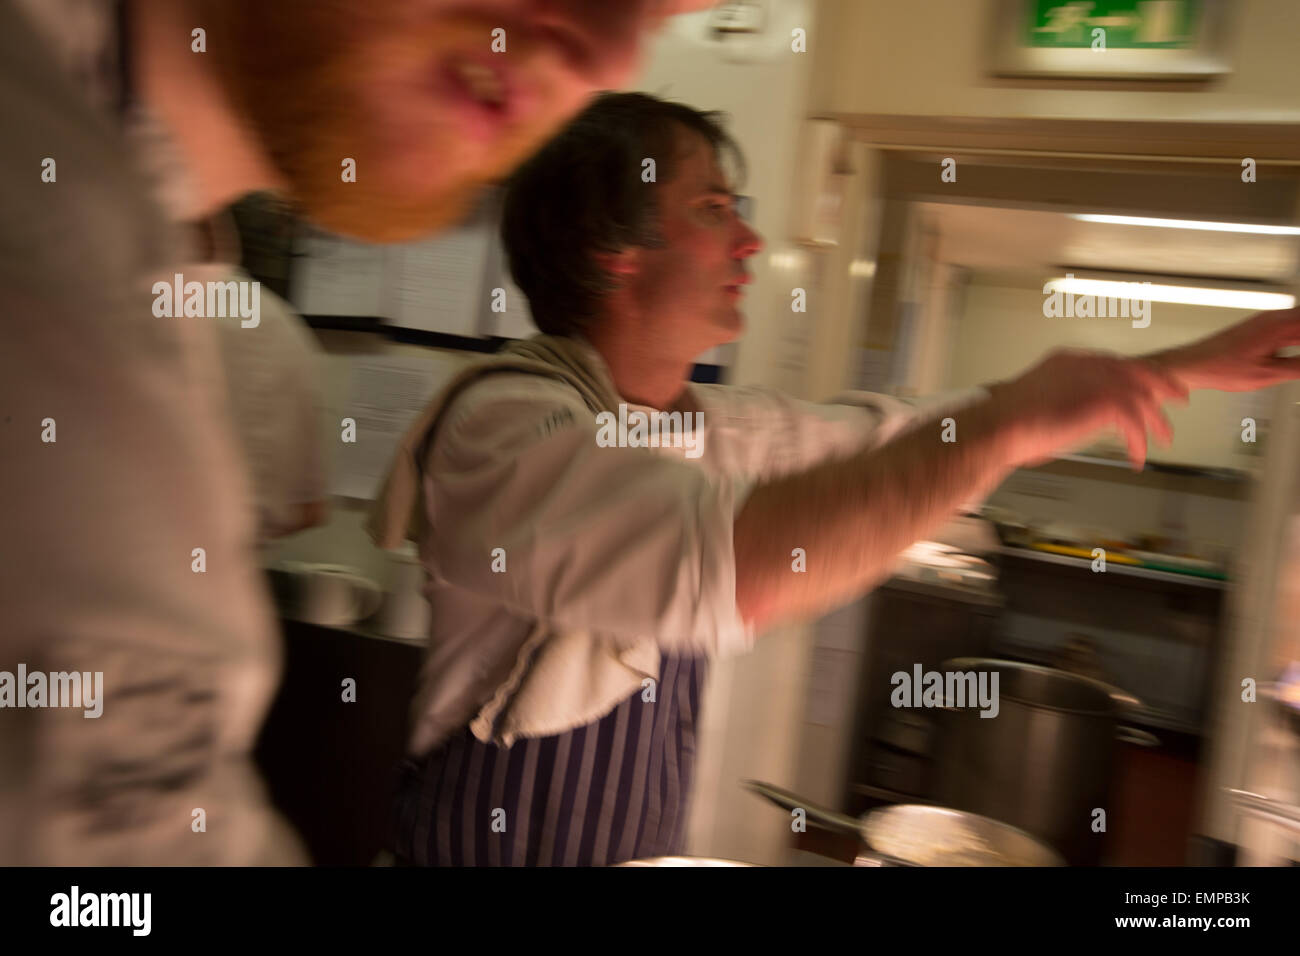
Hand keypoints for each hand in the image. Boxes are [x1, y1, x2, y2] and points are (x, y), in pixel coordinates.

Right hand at [988, 349, 1189, 470]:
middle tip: (1178, 397)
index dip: (1135, 374)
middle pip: (1136, 371)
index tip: (1149, 384)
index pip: (1113, 362)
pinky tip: (1137, 454)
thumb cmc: (1005, 422)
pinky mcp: (1102, 401)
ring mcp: (1095, 380)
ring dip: (1155, 421)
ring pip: (1141, 397)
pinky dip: (1139, 441)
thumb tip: (1075, 417)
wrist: (998, 426)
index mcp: (1067, 360)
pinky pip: (1133, 422)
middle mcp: (1084, 364)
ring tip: (1162, 438)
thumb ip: (1063, 400)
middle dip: (1161, 385)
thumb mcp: (1037, 401)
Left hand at [1146, 307, 1299, 391]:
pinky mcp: (1261, 328)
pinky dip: (1299, 335)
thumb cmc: (1219, 368)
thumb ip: (1299, 367)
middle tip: (1298, 358)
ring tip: (1294, 358)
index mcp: (1278, 325)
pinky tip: (1295, 348)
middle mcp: (1274, 318)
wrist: (1190, 364)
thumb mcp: (1267, 374)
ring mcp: (1267, 321)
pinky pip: (1292, 327)